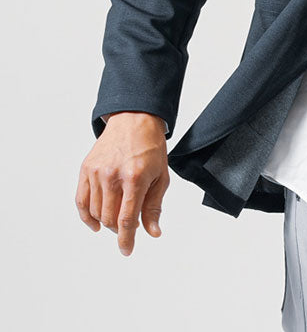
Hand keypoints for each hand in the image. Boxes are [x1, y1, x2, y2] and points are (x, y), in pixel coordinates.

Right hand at [75, 111, 169, 255]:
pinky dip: (86, 216)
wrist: (135, 120)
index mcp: (135, 177)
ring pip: (95, 212)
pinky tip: (95, 223)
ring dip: (106, 222)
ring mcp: (97, 172)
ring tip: (118, 218)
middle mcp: (113, 175)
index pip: (126, 218)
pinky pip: (81, 200)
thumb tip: (153, 232)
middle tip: (130, 225)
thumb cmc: (150, 148)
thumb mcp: (161, 176)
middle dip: (120, 229)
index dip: (126, 239)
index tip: (127, 250)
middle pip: (110, 218)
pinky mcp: (86, 168)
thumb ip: (154, 206)